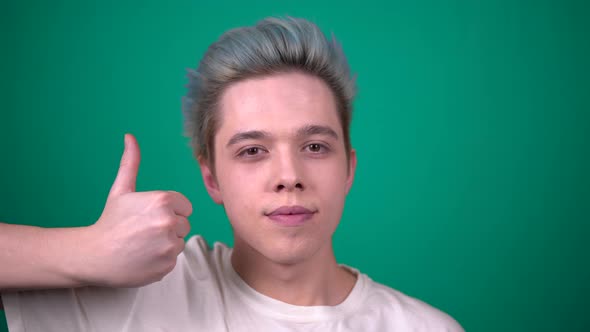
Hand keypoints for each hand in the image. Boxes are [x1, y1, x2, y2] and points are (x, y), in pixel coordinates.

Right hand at [80, 134, 191, 286]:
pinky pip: (173, 259)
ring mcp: (169, 246)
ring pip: (180, 242)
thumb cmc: (110, 221)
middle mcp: (169, 222)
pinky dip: (161, 260)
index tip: (149, 216)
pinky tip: (143, 257)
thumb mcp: (121, 190)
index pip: (185, 207)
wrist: (94, 255)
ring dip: (166, 244)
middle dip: (169, 227)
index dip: (169, 211)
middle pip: (184, 225)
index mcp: (163, 200)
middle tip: (144, 231)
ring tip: (143, 244)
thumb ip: (131, 162)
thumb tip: (130, 136)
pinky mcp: (167, 265)